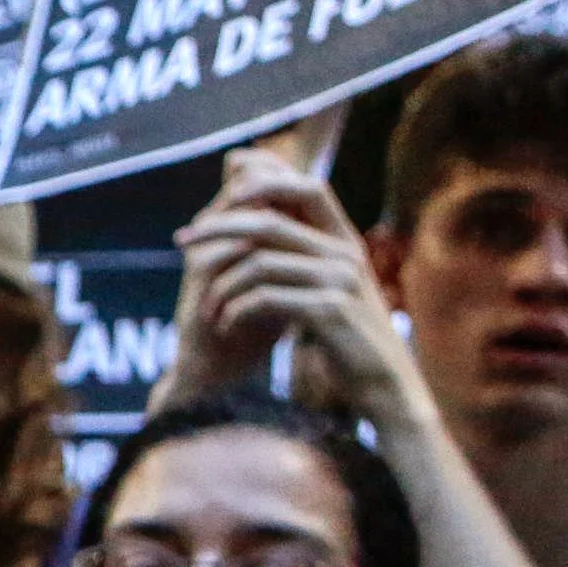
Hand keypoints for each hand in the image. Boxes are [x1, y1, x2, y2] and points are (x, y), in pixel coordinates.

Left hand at [169, 154, 424, 426]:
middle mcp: (345, 253)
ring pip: (260, 262)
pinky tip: (226, 324)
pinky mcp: (330, 311)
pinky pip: (266, 297)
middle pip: (271, 221)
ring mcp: (340, 280)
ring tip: (207, 307)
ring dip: (222, 285)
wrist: (385, 384)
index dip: (265, 182)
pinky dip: (237, 309)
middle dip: (218, 228)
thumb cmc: (348, 338)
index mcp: (345, 241)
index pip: (308, 187)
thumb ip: (303, 257)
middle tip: (182, 241)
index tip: (221, 197)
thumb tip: (260, 228)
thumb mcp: (330, 289)